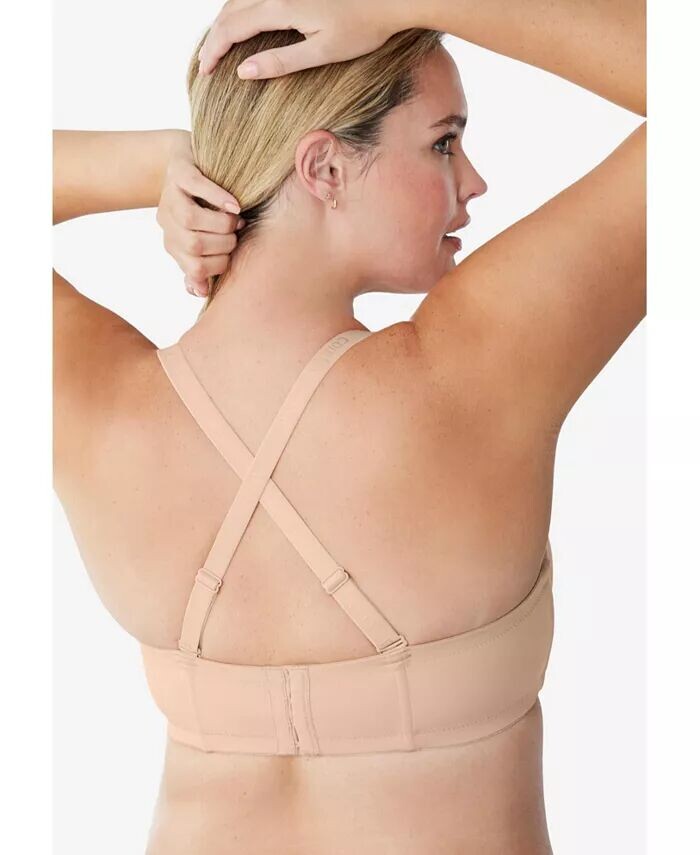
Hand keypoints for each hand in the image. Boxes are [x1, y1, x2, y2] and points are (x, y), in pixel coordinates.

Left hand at [156, 131, 244, 296]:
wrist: (184, 159)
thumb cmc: (203, 206)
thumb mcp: (201, 238)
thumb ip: (200, 266)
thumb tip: (199, 291)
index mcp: (172, 243)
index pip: (195, 268)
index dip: (220, 265)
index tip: (233, 253)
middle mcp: (167, 222)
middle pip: (194, 245)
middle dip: (224, 244)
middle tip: (237, 234)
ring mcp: (170, 196)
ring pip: (191, 220)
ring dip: (222, 224)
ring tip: (236, 220)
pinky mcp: (179, 171)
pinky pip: (197, 187)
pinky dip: (218, 198)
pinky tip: (235, 206)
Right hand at [197, 0, 407, 79]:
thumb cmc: (362, 28)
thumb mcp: (322, 52)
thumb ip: (281, 62)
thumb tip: (243, 72)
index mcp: (281, 7)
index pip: (232, 28)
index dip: (214, 50)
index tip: (205, 72)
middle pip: (229, 11)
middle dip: (213, 38)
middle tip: (205, 65)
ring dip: (224, 22)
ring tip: (217, 47)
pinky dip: (240, 10)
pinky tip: (241, 25)